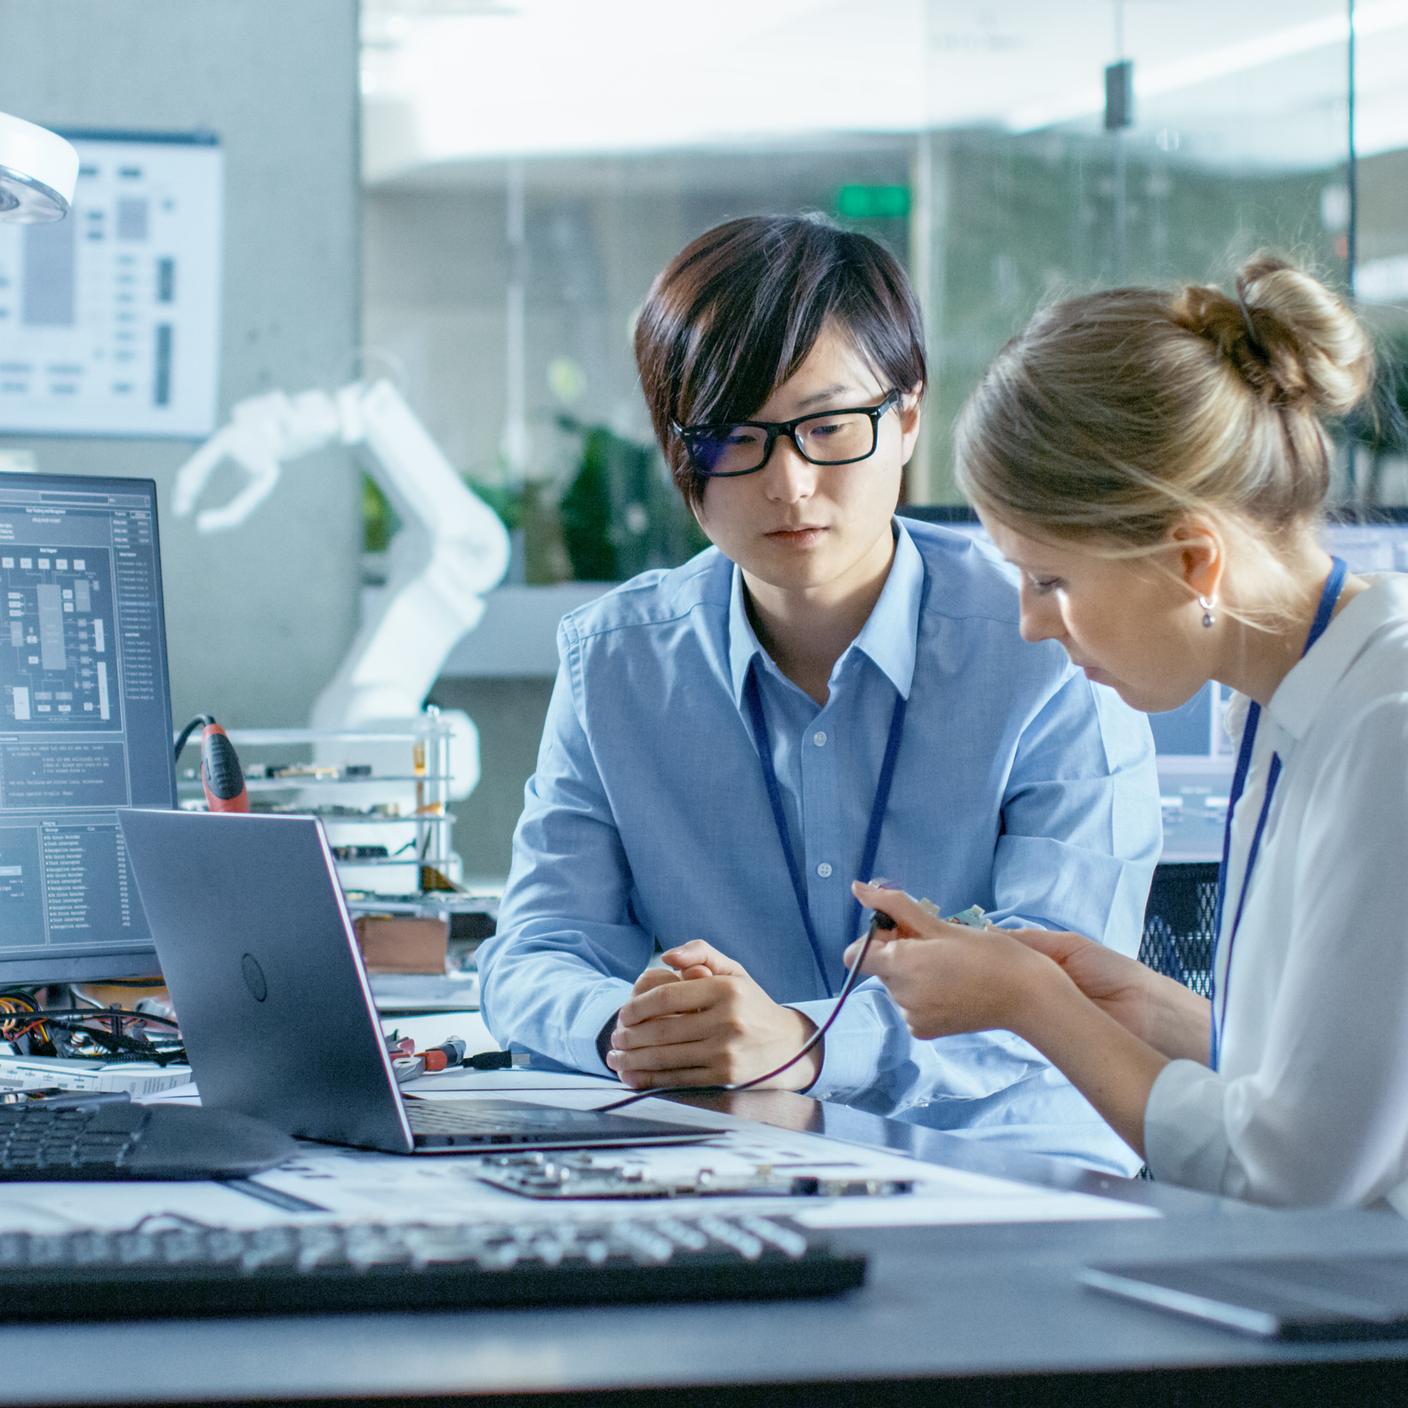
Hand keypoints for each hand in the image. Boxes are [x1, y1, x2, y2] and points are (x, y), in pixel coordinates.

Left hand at [606, 940, 819, 1091]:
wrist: (789, 1046)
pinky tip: (632, 1076)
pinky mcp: (724, 1078)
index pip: (668, 996)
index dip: (637, 1006)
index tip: (623, 1013)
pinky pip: (678, 1079)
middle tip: (614, 1037)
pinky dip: (649, 1079)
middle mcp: (727, 1020)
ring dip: (632, 1060)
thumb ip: (700, 953)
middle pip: (662, 1030)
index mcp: (726, 989)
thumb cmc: (751, 1005)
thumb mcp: (733, 971)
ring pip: (665, 1057)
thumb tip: (666, 957)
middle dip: (629, 1036)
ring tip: (616, 1057)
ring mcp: (726, 1052)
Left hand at [844, 881, 1059, 1039]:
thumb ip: (895, 906)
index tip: (907, 932)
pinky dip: (923, 994)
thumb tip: (858, 887)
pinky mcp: (924, 1031)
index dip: (876, 938)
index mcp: (902, 966)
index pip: (855, 953)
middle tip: (938, 946)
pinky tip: (952, 987)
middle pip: (880, 967)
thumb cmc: (989, 954)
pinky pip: (910, 1005)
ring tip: (950, 967)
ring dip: (913, 973)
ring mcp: (912, 1018)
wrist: (1027, 998)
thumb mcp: (940, 925)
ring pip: (896, 985)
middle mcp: (900, 996)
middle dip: (900, 952)